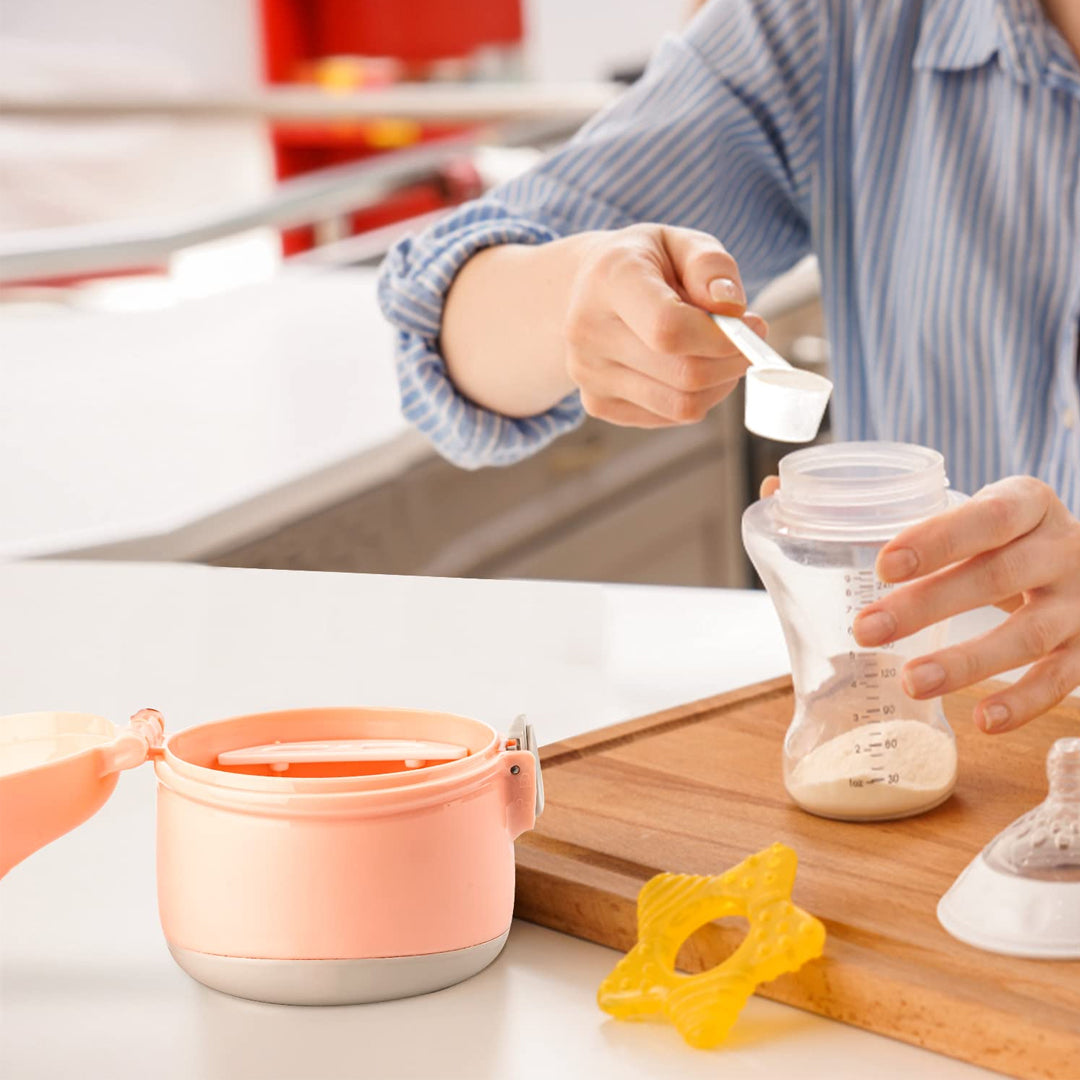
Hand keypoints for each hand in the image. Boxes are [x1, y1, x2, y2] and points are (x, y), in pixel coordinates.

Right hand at [565, 224, 765, 426]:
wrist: (583, 288)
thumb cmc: (643, 263)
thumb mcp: (680, 241)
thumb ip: (711, 265)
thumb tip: (731, 308)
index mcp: (610, 281)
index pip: (668, 328)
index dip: (721, 338)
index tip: (751, 325)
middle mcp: (589, 331)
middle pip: (682, 374)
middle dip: (731, 362)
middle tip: (747, 341)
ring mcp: (587, 374)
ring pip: (680, 405)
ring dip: (718, 385)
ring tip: (720, 354)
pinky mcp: (597, 403)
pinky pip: (668, 417)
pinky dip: (695, 398)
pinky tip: (691, 368)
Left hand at [849, 477, 1079, 732]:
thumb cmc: (992, 536)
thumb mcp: (955, 509)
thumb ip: (874, 505)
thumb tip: (773, 490)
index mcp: (1025, 504)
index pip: (987, 516)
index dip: (938, 539)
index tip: (883, 565)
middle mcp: (1060, 549)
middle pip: (998, 575)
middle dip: (929, 605)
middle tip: (866, 630)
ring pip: (1031, 633)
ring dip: (970, 661)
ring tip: (912, 682)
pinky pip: (1062, 679)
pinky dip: (1025, 702)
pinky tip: (983, 721)